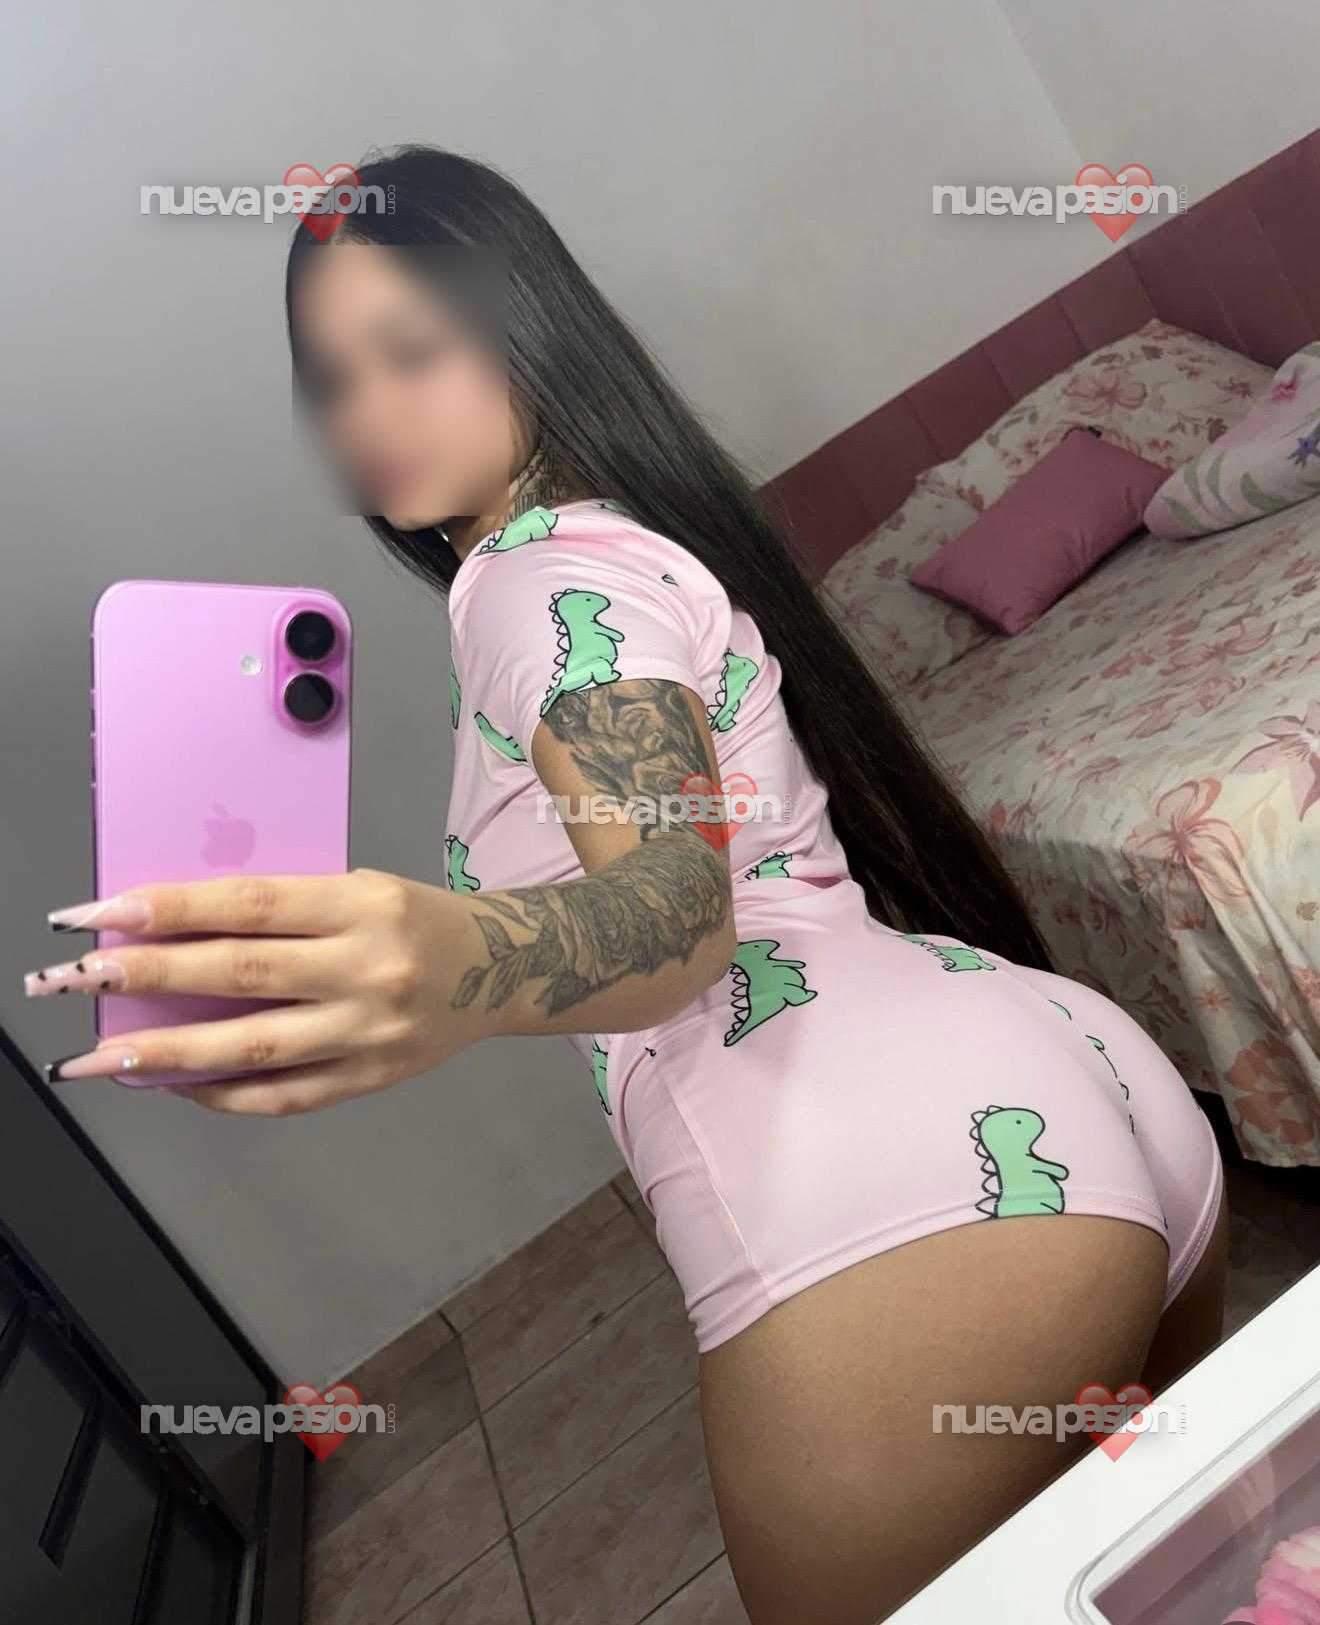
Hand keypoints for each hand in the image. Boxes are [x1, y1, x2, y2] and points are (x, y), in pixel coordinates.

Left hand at [24, 868, 494, 1113]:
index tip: (100, 915)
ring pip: (255, 1047)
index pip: (250, 905)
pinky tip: (172, 1085)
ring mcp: (371, 1031)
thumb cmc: (414, 919)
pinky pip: (284, 1096)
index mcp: (361, 904)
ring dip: (169, 1053)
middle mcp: (367, 968)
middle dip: (150, 977)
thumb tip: (173, 936)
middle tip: (76, 978)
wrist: (502, 969)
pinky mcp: (372, 1078)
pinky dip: (222, 1094)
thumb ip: (280, 912)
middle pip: (242, 974)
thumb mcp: (357, 889)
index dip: (171, 909)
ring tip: (102, 1056)